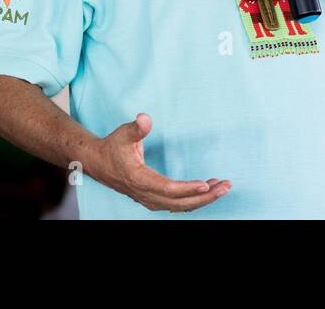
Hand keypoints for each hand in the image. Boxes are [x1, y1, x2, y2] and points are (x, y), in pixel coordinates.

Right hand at [89, 113, 230, 212]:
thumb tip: (145, 117)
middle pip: (179, 203)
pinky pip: (177, 205)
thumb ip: (136, 128)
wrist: (99, 164)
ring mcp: (150, 199)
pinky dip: (194, 199)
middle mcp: (146, 194)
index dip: (188, 188)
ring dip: (203, 199)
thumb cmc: (113, 147)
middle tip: (226, 186)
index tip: (206, 184)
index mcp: (139, 179)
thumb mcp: (122, 134)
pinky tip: (207, 190)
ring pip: (180, 206)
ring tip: (222, 187)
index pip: (168, 189)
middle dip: (204, 197)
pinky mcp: (154, 199)